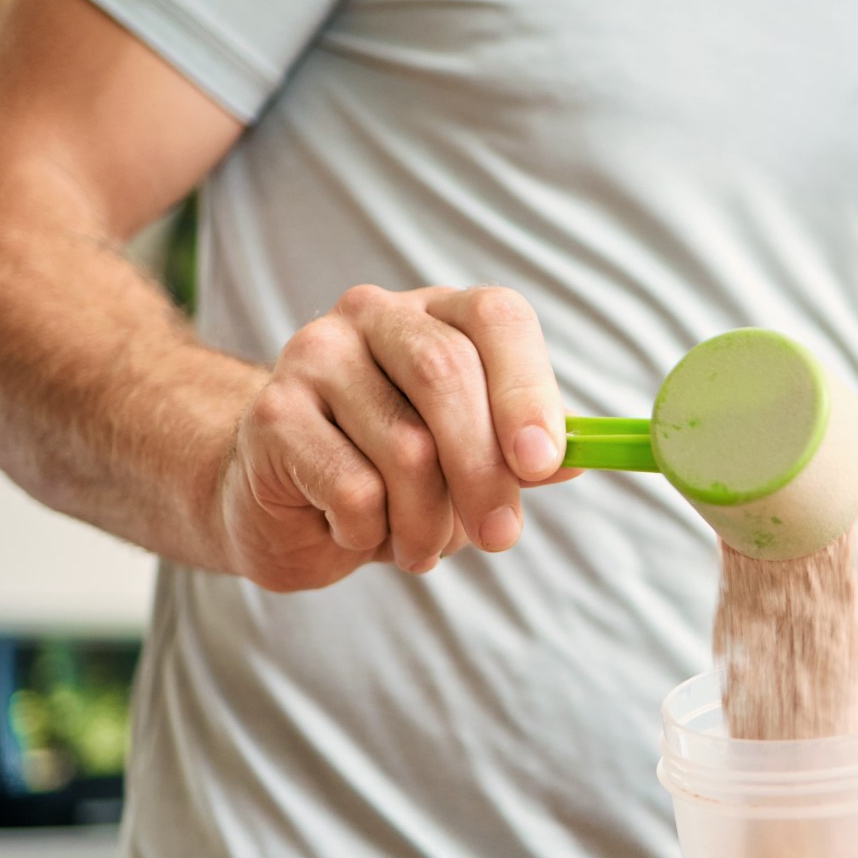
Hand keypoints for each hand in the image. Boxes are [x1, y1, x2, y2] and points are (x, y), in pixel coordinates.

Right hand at [217, 284, 575, 591]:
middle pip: (447, 375)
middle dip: (484, 473)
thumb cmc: (393, 474)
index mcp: (441, 313)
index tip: (543, 462)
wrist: (284, 503)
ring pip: (406, 448)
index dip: (527, 390)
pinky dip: (371, 531)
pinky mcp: (273, 412)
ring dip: (427, 521)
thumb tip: (584, 456)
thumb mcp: (473, 462)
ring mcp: (316, 355)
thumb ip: (525, 455)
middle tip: (500, 536)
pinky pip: (353, 488)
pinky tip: (358, 530)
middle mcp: (374, 315)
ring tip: (420, 544)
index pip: (497, 318)